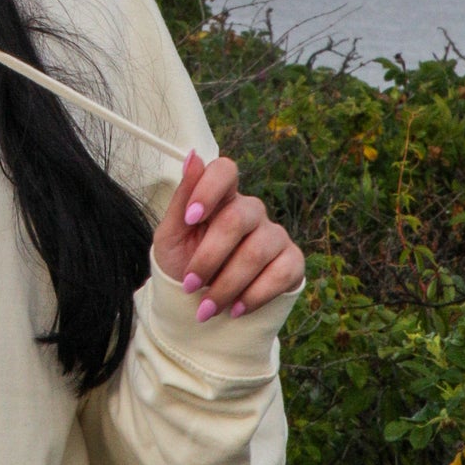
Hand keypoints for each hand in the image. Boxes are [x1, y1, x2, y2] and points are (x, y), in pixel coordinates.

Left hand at [151, 150, 303, 321]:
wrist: (199, 306)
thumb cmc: (183, 264)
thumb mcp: (171, 235)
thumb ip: (182, 199)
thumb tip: (192, 155)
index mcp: (221, 197)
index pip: (225, 170)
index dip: (209, 189)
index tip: (190, 219)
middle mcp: (252, 211)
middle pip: (237, 219)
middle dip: (209, 257)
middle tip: (190, 286)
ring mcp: (275, 235)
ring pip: (257, 252)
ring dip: (227, 285)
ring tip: (207, 308)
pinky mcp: (292, 262)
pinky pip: (281, 274)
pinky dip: (254, 296)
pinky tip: (235, 309)